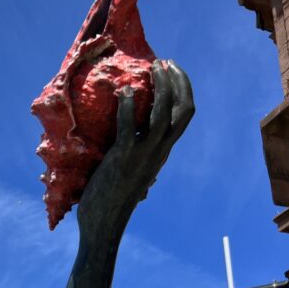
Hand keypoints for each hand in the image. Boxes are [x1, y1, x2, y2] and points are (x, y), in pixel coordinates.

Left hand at [77, 60, 193, 238]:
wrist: (103, 225)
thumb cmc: (112, 200)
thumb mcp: (132, 171)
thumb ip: (137, 153)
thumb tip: (130, 135)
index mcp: (162, 152)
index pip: (185, 114)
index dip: (183, 88)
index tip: (171, 69)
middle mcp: (158, 151)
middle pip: (183, 108)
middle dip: (178, 80)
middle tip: (163, 62)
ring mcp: (142, 154)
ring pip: (163, 112)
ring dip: (160, 85)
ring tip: (150, 68)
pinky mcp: (122, 158)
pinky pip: (128, 125)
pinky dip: (127, 105)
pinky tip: (123, 91)